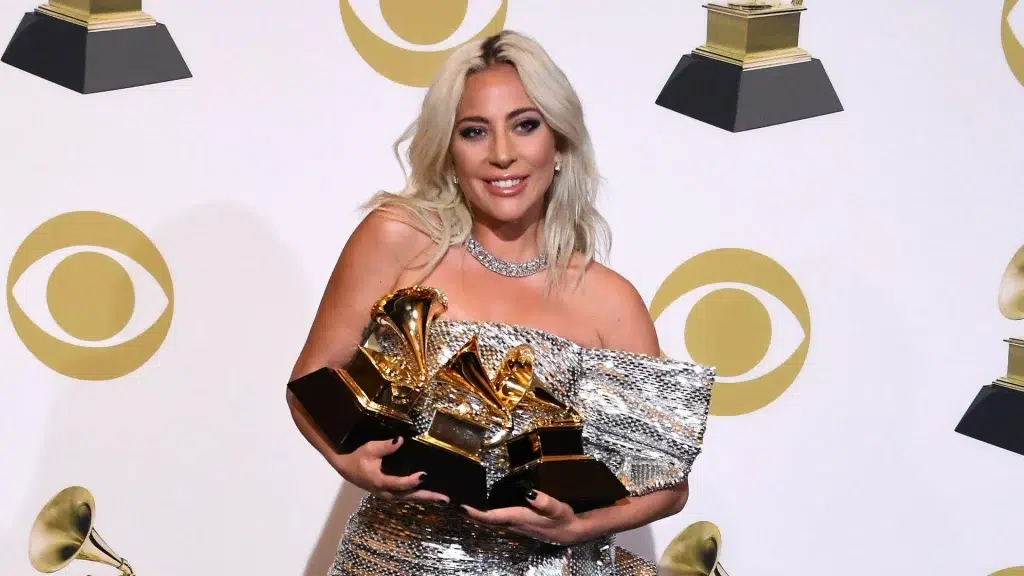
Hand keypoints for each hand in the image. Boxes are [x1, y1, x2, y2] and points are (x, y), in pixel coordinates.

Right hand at [333, 437, 448, 504]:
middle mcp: (385, 492)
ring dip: (425, 499)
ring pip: (409, 499)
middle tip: (444, 498)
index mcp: (380, 481)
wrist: (346, 468)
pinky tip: (429, 495)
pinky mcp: (389, 493)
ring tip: (442, 499)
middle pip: (409, 496)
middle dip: (427, 497)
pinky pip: (406, 497)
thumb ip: (385, 446)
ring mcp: (387, 495)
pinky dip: (418, 497)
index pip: (399, 484)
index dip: (412, 481)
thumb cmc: (358, 457)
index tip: (424, 474)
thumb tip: (400, 440)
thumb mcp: (369, 449)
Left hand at [461, 490, 586, 545]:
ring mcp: (514, 525)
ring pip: (489, 520)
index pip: (491, 517)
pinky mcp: (517, 523)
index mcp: (518, 518)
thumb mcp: (558, 509)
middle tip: (452, 501)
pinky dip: (485, 513)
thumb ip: (545, 502)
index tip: (460, 506)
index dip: (475, 512)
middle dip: (469, 513)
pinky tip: (481, 506)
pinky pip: (496, 519)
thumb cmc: (564, 520)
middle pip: (485, 520)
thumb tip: (529, 493)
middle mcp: (513, 523)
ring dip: (475, 514)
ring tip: (461, 503)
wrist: (572, 532)